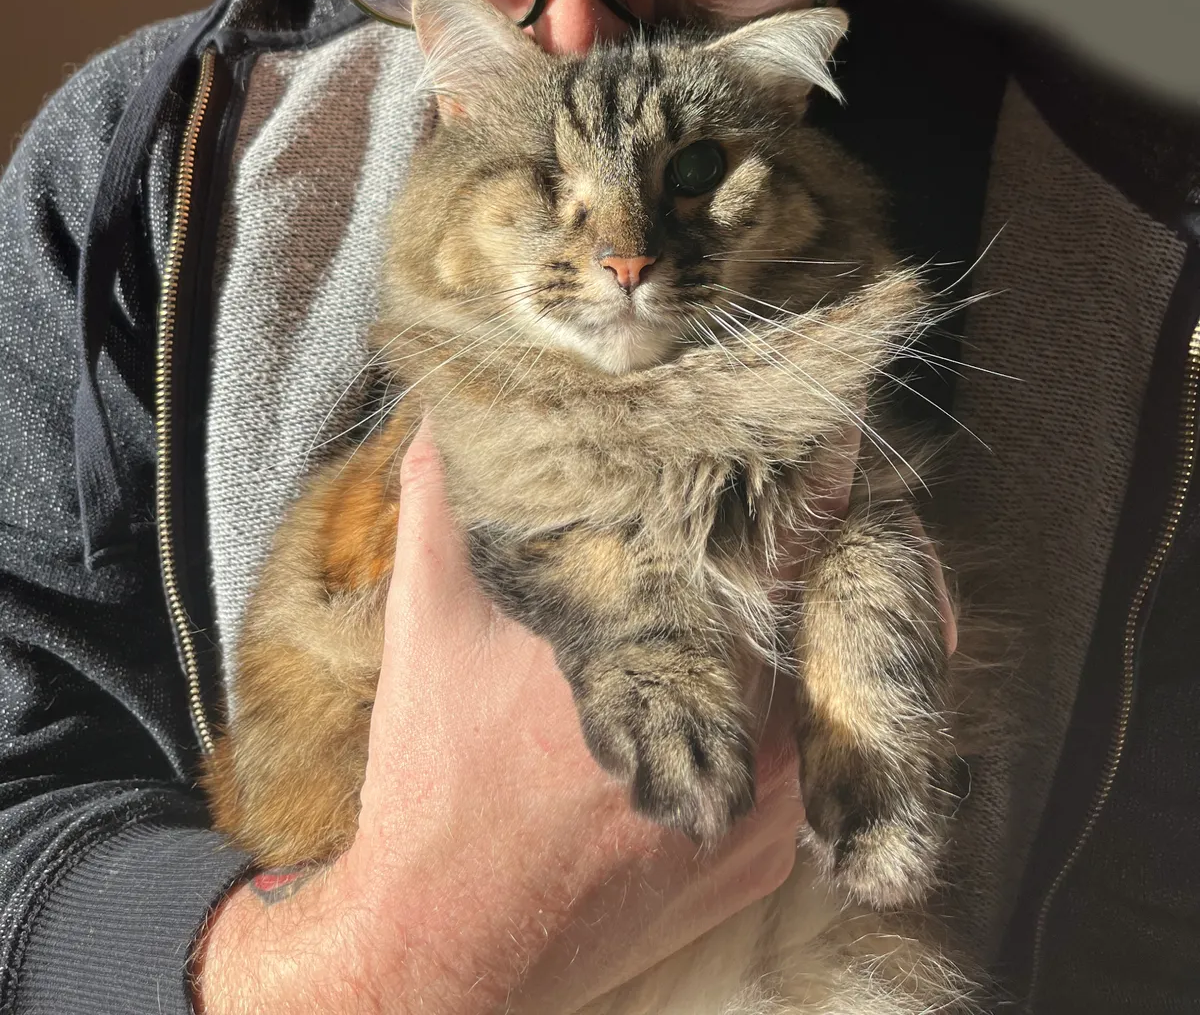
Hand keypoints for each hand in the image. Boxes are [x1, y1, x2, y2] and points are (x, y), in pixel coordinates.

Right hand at [193, 421, 806, 1014]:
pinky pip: (818, 765)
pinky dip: (806, 713)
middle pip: (825, 611)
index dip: (816, 479)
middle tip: (839, 489)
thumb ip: (444, 496)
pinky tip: (774, 676)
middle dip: (833, 547)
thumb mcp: (428, 619)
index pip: (783, 543)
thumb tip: (444, 406)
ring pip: (835, 689)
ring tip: (815, 573)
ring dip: (824, 630)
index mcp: (662, 650)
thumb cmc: (436, 775)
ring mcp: (763, 805)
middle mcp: (736, 730)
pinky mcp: (764, 859)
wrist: (445, 939)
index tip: (830, 429)